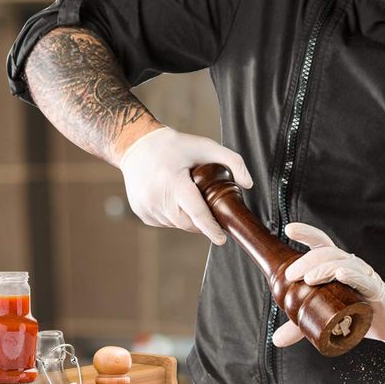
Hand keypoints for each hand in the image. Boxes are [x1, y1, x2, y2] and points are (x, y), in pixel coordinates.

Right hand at [119, 126, 252, 244]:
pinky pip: (165, 222)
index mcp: (173, 181)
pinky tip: (172, 199)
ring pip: (177, 224)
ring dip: (186, 218)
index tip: (221, 239)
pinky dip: (173, 216)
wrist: (136, 144)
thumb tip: (248, 184)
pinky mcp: (141, 212)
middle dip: (201, 221)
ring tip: (185, 196)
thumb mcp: (205, 146)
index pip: (196, 212)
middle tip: (207, 207)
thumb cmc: (173, 145)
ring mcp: (146, 206)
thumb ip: (232, 161)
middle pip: (188, 223)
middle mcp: (157, 197)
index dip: (211, 228)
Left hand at [272, 222, 384, 345]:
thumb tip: (277, 339)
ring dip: (325, 269)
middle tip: (291, 275)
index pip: (320, 243)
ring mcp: (363, 276)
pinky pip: (364, 280)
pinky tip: (341, 275)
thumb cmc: (354, 309)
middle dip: (308, 261)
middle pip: (328, 253)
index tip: (289, 229)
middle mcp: (349, 265)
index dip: (306, 233)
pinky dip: (352, 276)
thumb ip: (299, 326)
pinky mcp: (375, 291)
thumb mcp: (322, 316)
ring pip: (344, 264)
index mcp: (335, 265)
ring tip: (309, 278)